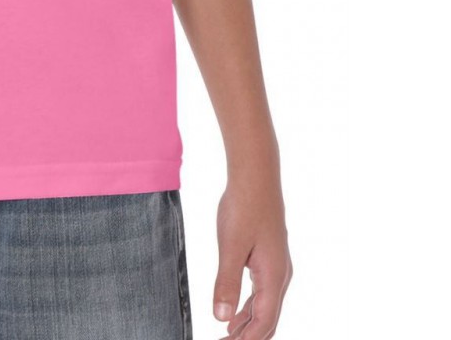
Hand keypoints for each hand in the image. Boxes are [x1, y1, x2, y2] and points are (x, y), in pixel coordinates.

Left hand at [213, 173, 292, 338]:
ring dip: (247, 324)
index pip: (263, 323)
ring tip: (228, 337)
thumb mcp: (231, 246)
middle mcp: (280, 276)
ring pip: (265, 307)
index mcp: (273, 277)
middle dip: (248, 337)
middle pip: (267, 320)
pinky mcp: (269, 257)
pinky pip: (261, 292)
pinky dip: (248, 307)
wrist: (256, 177)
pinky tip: (235, 312)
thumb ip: (226, 282)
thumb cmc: (244, 208)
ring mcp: (277, 266)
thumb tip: (221, 318)